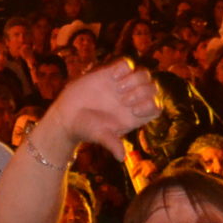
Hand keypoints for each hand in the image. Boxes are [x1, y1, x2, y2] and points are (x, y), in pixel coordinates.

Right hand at [41, 61, 160, 159]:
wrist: (67, 115)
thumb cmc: (85, 129)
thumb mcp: (100, 136)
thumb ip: (112, 143)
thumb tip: (120, 158)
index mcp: (135, 115)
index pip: (156, 106)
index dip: (150, 105)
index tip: (133, 110)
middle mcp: (131, 99)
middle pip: (153, 88)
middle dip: (142, 91)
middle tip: (123, 100)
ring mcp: (122, 85)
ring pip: (143, 74)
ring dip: (134, 79)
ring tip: (117, 88)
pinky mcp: (110, 74)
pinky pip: (127, 64)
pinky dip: (123, 67)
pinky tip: (112, 77)